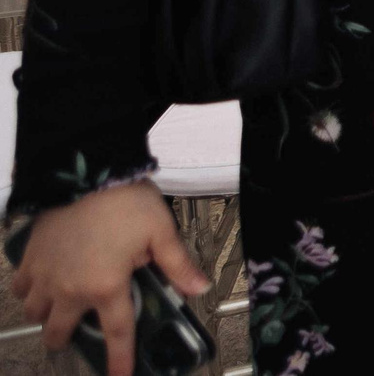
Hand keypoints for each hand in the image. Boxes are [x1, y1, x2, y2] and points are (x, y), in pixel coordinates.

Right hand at [10, 182, 208, 375]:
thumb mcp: (161, 231)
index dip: (118, 361)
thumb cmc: (124, 201)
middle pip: (58, 333)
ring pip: (35, 313)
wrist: (86, 171)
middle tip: (78, 331)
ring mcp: (44, 275)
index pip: (116, 333)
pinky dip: (28, 291)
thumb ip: (178, 264)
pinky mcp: (29, 258)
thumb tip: (199, 288)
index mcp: (105, 286)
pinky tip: (44, 281)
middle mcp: (69, 288)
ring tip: (62, 304)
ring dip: (47, 315)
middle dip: (66, 339)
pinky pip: (20, 288)